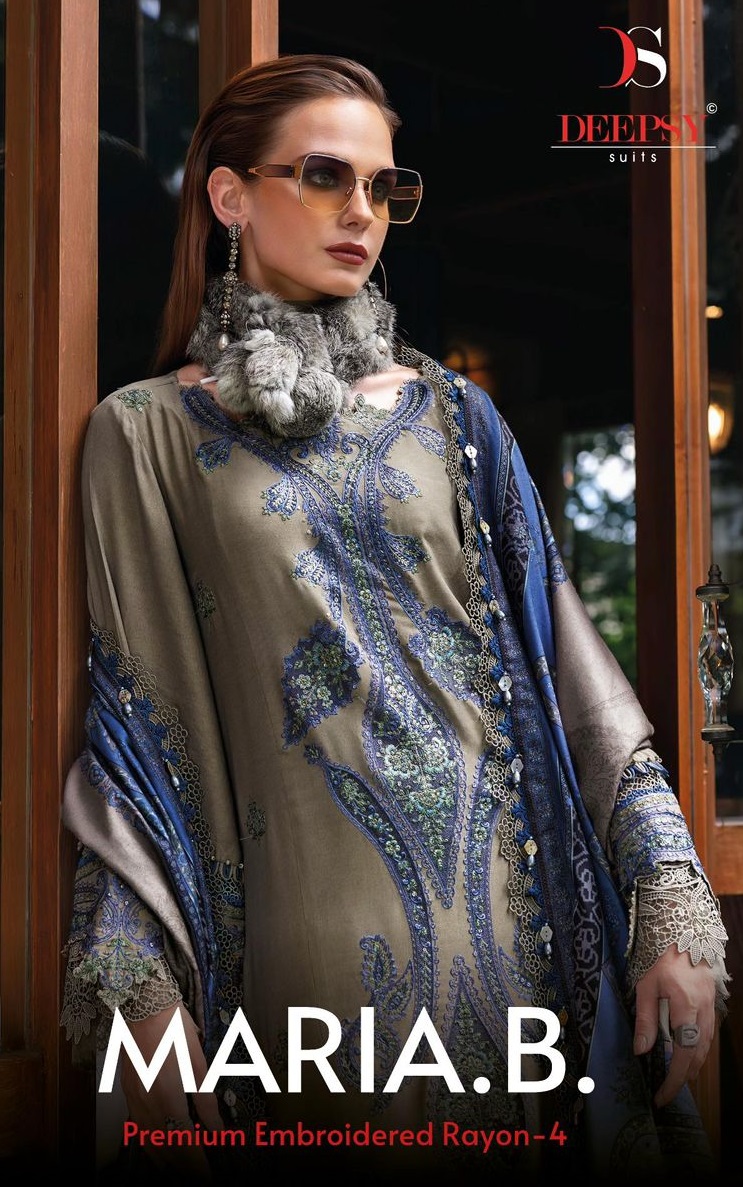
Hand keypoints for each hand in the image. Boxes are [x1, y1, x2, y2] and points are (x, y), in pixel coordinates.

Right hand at [120, 1002, 223, 1179]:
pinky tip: (160, 1144)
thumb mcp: (198, 1065)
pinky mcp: (128, 1094)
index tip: (209, 1178)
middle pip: (164, 1151)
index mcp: (168, 1100)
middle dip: (182, 1168)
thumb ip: (206, 1102)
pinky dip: (151, 1143)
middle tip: (198, 1176)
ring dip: (166, 1160)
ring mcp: (134, 1101)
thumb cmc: (174, 1030)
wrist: (142, 1007)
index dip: (197, 1167)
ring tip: (182, 1167)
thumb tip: (217, 1130)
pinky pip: (139, 1129)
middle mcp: (147, 1107)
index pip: (185, 1146)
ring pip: (149, 1143)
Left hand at [632, 945, 716, 1107]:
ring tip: (672, 1082)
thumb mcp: (647, 987)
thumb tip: (640, 1050)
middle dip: (680, 1081)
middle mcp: (703, 1016)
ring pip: (703, 1053)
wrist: (692, 945)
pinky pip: (705, 1043)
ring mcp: (711, 1016)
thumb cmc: (666, 964)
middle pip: (696, 1059)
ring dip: (689, 1071)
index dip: (674, 1079)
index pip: (683, 1053)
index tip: (662, 1096)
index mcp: (686, 1008)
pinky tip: (684, 1062)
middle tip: (663, 1094)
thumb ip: (645, 1019)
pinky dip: (695, 1058)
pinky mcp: (711, 1015)